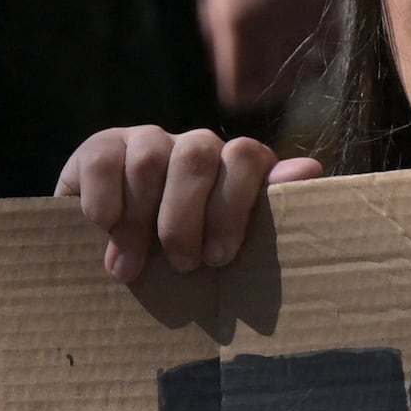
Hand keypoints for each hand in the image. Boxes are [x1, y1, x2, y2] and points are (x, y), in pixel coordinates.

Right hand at [59, 124, 318, 280]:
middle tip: (181, 266)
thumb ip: (268, 212)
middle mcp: (192, 147)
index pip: (246, 156)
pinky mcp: (100, 147)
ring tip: (131, 269)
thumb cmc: (184, 257)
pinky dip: (106, 203)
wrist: (113, 251)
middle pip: (197, 156)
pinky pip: (105, 162)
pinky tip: (103, 231)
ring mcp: (146, 142)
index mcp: (231, 168)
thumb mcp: (224, 246)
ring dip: (141, 223)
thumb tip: (310, 170)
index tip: (220, 257)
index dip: (234, 205)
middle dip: (186, 219)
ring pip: (150, 161)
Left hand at [202, 0, 338, 112]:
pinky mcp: (331, 6)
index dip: (237, 93)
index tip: (238, 86)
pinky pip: (331, 50)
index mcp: (237, 24)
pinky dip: (321, 53)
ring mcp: (306, 18)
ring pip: (306, 73)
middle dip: (266, 89)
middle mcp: (274, 29)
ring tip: (286, 58)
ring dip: (295, 73)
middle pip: (275, 90)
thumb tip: (226, 61)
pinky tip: (309, 41)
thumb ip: (218, 26)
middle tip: (262, 77)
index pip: (240, 89)